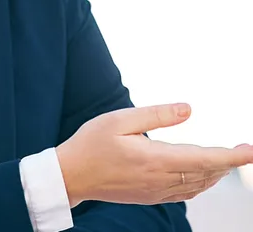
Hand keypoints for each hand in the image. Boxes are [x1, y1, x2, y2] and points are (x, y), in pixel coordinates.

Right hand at [56, 103, 252, 206]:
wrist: (71, 175)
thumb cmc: (90, 144)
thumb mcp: (118, 120)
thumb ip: (156, 115)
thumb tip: (189, 109)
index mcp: (154, 159)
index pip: (205, 159)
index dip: (232, 156)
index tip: (251, 151)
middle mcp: (160, 180)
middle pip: (207, 173)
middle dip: (229, 162)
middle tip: (246, 150)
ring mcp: (156, 191)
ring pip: (199, 185)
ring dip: (217, 172)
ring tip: (229, 158)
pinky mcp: (150, 196)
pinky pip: (186, 192)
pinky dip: (202, 182)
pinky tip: (204, 174)